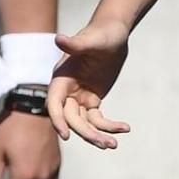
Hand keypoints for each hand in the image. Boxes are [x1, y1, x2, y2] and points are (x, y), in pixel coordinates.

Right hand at [49, 20, 132, 148]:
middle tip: (104, 144)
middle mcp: (67, 90)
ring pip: (84, 123)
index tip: (66, 135)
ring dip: (97, 135)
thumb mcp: (92, 40)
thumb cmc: (101, 33)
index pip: (54, 104)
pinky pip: (98, 119)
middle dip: (86, 132)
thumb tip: (58, 39)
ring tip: (113, 145)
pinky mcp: (92, 100)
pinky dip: (109, 126)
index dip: (58, 120)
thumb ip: (76, 44)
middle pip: (71, 119)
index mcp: (61, 78)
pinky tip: (124, 128)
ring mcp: (79, 97)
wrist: (113, 33)